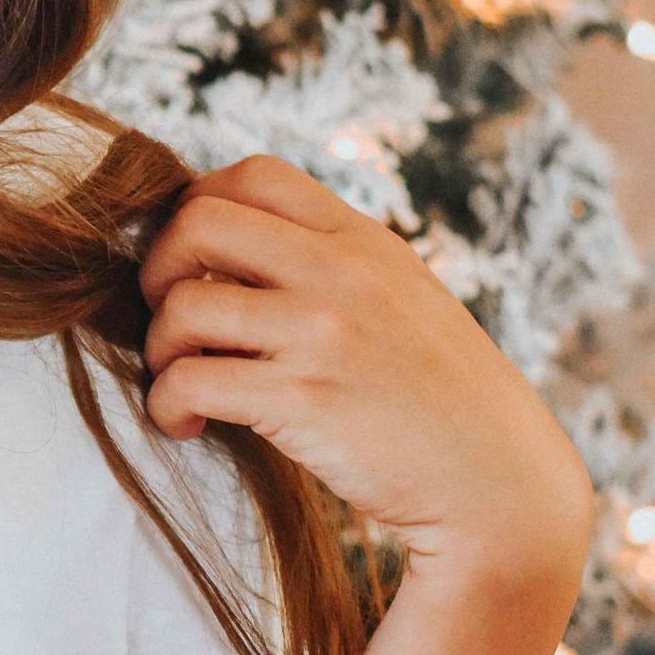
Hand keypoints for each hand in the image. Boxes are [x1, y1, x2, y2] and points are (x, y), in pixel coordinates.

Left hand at [137, 155, 593, 586]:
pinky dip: (166, 406)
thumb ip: (333, 266)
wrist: (496, 479)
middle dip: (157, 270)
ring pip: (182, 307)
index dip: (196, 207)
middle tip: (170, 321)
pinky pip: (188, 381)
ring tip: (179, 383)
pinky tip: (186, 424)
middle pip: (197, 223)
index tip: (190, 262)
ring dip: (158, 349)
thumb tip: (236, 250)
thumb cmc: (438, 399)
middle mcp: (341, 272)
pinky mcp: (303, 400)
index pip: (253, 174)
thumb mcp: (400, 298)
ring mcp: (322, 333)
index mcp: (362, 241)